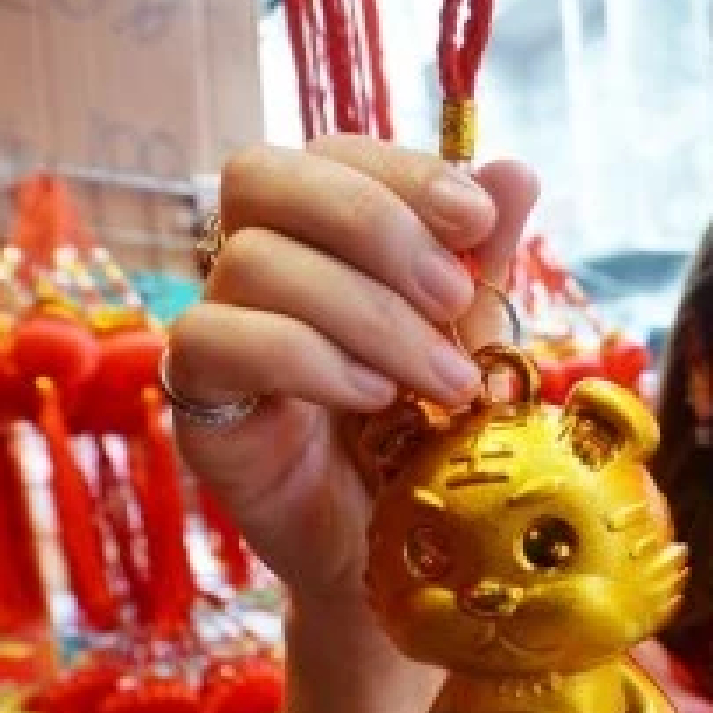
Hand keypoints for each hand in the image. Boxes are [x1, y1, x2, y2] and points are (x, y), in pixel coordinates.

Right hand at [166, 136, 539, 612]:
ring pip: (252, 263)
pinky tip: (375, 399)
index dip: (401, 171)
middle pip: (261, 177)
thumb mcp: (471, 342)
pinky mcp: (198, 404)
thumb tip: (514, 171)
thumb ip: (485, 260)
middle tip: (454, 300)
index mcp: (317, 235)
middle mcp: (253, 266)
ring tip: (445, 382)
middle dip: (373, 225)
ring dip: (367, 315)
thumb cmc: (427, 439)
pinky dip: (308, 359)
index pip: (330, 152)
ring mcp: (216, 331)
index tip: (478, 220)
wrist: (399, 559)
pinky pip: (216, 341)